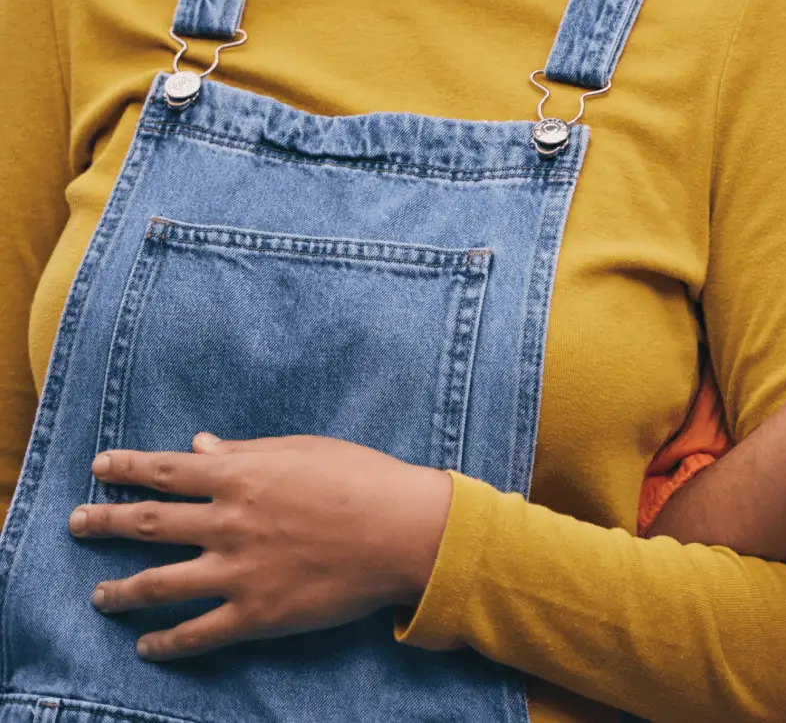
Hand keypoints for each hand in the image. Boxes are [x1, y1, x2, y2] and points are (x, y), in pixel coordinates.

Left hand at [71, 433, 452, 660]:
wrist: (403, 530)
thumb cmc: (361, 478)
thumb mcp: (304, 450)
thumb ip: (247, 450)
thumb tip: (201, 444)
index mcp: (242, 475)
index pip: (167, 469)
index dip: (127, 467)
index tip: (100, 465)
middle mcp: (228, 522)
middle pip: (147, 523)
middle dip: (104, 522)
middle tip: (77, 523)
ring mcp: (238, 571)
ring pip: (158, 583)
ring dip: (121, 590)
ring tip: (99, 596)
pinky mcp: (255, 614)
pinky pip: (197, 633)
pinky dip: (166, 642)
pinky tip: (147, 646)